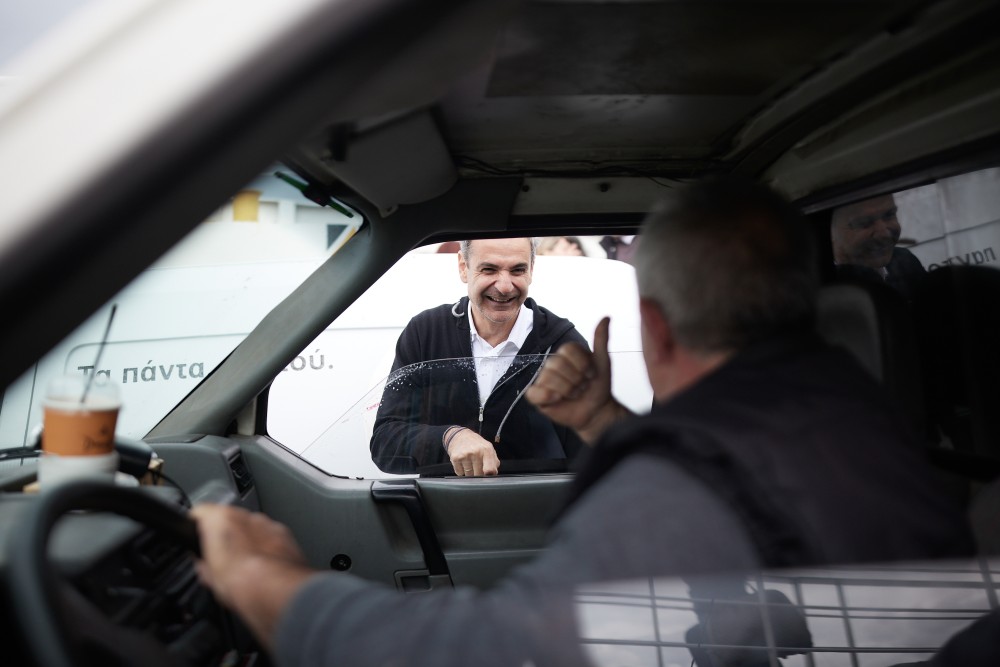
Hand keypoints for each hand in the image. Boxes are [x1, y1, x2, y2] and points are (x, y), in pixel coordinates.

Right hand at [190, 504, 315, 647]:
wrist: (278, 591)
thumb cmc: (243, 583)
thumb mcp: (209, 577)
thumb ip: (203, 561)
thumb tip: (204, 564)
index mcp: (220, 519)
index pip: (200, 513)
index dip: (195, 527)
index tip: (196, 538)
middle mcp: (245, 515)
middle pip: (228, 519)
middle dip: (225, 535)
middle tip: (222, 558)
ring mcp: (268, 523)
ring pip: (251, 527)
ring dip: (247, 540)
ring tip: (245, 565)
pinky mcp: (286, 534)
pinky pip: (270, 536)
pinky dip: (266, 546)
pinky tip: (264, 567)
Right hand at [446, 428, 499, 475]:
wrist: (459, 436)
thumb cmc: (476, 444)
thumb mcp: (488, 448)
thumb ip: (494, 462)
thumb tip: (493, 474)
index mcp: (486, 450)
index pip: (490, 469)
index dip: (489, 475)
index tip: (487, 474)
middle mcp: (476, 452)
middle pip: (479, 474)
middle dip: (478, 473)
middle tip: (477, 465)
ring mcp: (465, 455)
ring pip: (469, 475)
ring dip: (469, 472)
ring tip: (469, 463)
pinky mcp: (455, 458)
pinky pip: (460, 473)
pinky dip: (461, 471)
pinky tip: (462, 463)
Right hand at [526, 317, 628, 443]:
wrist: (597, 410)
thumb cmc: (598, 386)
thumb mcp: (603, 361)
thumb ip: (601, 339)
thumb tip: (606, 317)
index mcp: (565, 355)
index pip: (567, 350)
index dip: (582, 364)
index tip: (591, 374)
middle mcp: (552, 365)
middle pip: (557, 364)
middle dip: (576, 379)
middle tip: (583, 386)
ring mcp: (544, 380)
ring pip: (548, 378)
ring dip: (568, 390)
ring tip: (575, 395)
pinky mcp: (538, 397)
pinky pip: (534, 392)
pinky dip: (547, 396)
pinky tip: (559, 399)